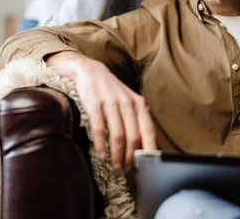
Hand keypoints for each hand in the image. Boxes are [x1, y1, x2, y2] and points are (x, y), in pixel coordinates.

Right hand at [46, 51, 156, 169]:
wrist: (91, 72)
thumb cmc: (112, 91)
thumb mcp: (130, 101)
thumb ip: (138, 120)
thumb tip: (146, 146)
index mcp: (139, 103)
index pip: (148, 131)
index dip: (148, 150)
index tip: (147, 166)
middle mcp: (127, 103)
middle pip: (133, 137)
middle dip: (130, 157)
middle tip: (126, 168)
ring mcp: (110, 103)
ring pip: (117, 135)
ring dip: (116, 154)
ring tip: (115, 165)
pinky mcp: (94, 104)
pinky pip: (99, 129)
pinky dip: (101, 145)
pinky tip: (101, 154)